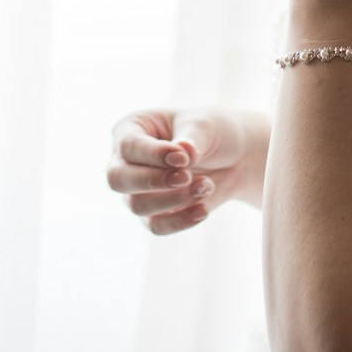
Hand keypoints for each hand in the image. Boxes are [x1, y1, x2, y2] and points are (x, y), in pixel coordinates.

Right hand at [107, 106, 252, 234]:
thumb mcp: (204, 125)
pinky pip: (156, 226)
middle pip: (118, 179)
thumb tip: (181, 151)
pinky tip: (203, 210)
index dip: (153, 155)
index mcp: (131, 128)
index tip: (184, 158)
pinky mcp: (154, 214)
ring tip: (206, 186)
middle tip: (186, 177)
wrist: (234, 157)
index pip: (128, 145)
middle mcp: (126, 160)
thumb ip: (190, 139)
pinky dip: (179, 221)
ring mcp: (137, 190)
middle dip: (152, 181)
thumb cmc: (210, 132)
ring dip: (173, 199)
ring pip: (137, 205)